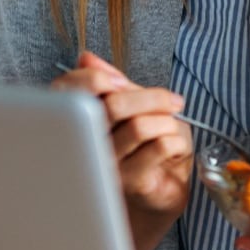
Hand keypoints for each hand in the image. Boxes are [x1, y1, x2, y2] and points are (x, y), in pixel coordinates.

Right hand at [51, 51, 190, 249]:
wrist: (159, 192)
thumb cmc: (143, 146)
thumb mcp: (128, 105)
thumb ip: (108, 81)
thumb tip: (86, 57)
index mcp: (76, 122)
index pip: (71, 88)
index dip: (100, 77)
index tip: (123, 82)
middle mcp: (85, 146)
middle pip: (114, 105)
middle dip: (151, 97)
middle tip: (173, 102)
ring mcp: (105, 167)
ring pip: (140, 126)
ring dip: (168, 120)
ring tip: (173, 127)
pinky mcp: (130, 183)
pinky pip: (160, 146)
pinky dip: (178, 140)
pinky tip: (175, 148)